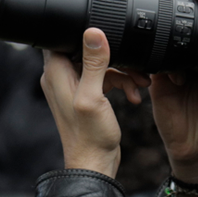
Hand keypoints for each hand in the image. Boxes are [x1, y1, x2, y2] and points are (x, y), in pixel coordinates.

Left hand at [40, 28, 149, 177]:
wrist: (95, 164)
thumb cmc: (90, 137)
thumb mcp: (93, 97)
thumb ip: (93, 64)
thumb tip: (94, 32)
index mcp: (56, 74)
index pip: (65, 39)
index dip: (86, 35)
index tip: (108, 40)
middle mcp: (61, 78)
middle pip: (87, 51)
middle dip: (114, 57)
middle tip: (134, 67)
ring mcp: (75, 87)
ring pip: (100, 65)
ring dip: (123, 73)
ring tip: (140, 84)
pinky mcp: (87, 96)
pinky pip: (105, 79)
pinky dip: (121, 84)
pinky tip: (133, 96)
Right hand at [149, 0, 197, 185]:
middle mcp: (191, 59)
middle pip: (181, 28)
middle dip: (180, 14)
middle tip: (184, 11)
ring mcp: (173, 69)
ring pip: (164, 42)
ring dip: (167, 40)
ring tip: (181, 60)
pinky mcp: (158, 83)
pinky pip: (151, 66)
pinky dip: (157, 66)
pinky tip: (175, 80)